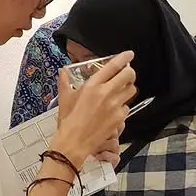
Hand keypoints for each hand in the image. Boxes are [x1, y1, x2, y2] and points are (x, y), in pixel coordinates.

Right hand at [54, 52, 135, 168]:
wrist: (75, 141)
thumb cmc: (69, 120)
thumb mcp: (65, 98)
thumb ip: (65, 81)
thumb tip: (63, 71)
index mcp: (93, 85)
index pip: (113, 66)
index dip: (124, 58)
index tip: (129, 54)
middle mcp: (107, 93)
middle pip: (129, 75)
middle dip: (130, 73)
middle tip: (126, 74)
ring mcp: (115, 106)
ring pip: (131, 91)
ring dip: (128, 88)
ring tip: (120, 91)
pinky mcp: (120, 118)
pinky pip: (127, 107)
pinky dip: (123, 106)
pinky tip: (115, 108)